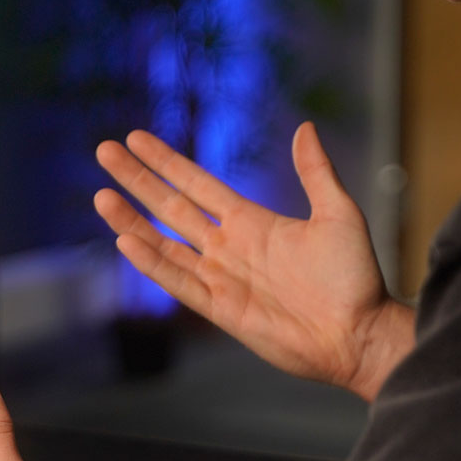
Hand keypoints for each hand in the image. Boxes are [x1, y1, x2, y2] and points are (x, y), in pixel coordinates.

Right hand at [95, 123, 412, 400]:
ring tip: (102, 196)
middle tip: (104, 151)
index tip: (137, 138)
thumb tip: (305, 127)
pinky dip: (152, 263)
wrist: (358, 333)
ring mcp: (221, 278)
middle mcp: (228, 247)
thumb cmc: (355, 279)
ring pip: (164, 243)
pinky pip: (178, 282)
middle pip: (171, 207)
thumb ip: (315, 172)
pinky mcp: (221, 309)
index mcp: (252, 221)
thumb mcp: (339, 214)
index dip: (167, 162)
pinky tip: (127, 241)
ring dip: (132, 221)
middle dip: (137, 179)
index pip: (197, 184)